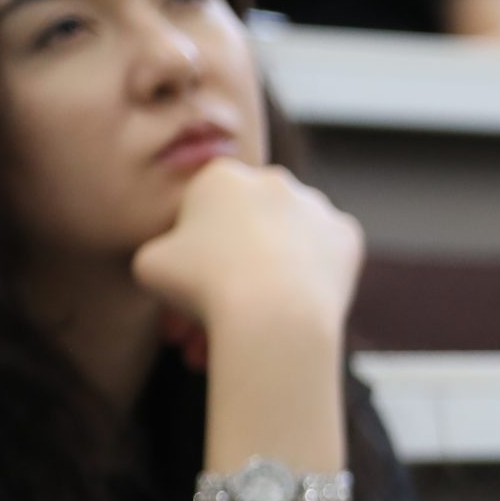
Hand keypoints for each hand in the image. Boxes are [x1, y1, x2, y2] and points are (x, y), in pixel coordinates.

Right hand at [131, 160, 361, 343]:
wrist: (275, 312)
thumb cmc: (204, 286)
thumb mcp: (151, 265)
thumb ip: (162, 252)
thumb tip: (174, 261)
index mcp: (221, 176)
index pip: (203, 214)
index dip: (195, 257)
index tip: (192, 292)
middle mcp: (272, 179)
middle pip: (248, 230)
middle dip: (233, 271)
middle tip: (221, 315)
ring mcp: (315, 205)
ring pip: (287, 244)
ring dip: (272, 277)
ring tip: (256, 324)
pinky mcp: (347, 234)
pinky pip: (324, 258)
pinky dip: (312, 279)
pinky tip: (295, 306)